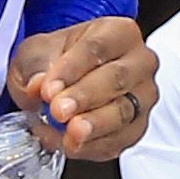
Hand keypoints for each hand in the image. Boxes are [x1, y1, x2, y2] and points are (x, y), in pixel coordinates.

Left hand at [7, 14, 155, 165]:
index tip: (49, 88)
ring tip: (71, 133)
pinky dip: (94, 146)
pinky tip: (71, 144)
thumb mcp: (37, 52)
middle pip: (116, 78)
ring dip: (95, 124)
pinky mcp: (137, 127)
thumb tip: (38, 84)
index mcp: (118, 32)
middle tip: (59, 110)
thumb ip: (36, 66)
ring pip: (123, 111)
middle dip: (85, 97)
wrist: (63, 82)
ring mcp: (143, 96)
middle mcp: (139, 62)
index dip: (71, 69)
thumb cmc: (57, 59)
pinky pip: (121, 139)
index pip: (97, 48)